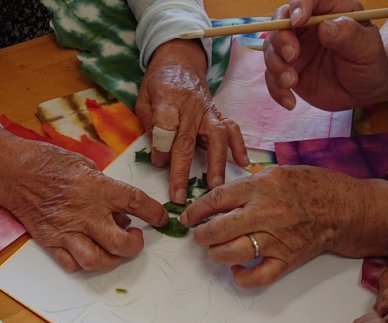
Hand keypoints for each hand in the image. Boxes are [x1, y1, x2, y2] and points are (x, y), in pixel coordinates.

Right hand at [0, 124, 167, 271]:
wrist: (14, 172)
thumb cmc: (50, 163)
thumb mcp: (86, 166)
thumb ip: (107, 190)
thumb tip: (122, 216)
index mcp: (96, 188)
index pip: (136, 203)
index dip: (155, 213)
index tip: (161, 218)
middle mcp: (84, 212)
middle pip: (120, 243)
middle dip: (134, 246)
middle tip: (135, 238)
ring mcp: (66, 230)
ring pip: (97, 260)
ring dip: (112, 260)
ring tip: (114, 250)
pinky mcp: (50, 242)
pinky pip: (72, 264)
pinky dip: (84, 263)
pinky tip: (88, 251)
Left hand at [136, 39, 247, 203]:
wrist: (180, 61)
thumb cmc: (159, 82)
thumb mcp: (144, 97)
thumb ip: (150, 122)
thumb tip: (159, 153)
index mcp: (168, 97)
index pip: (165, 125)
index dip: (161, 146)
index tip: (158, 163)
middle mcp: (191, 105)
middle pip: (187, 140)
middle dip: (182, 170)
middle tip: (179, 196)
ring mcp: (208, 110)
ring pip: (215, 137)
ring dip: (216, 163)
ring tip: (215, 187)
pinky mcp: (219, 114)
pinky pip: (232, 129)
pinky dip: (239, 146)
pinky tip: (243, 163)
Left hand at [179, 165, 384, 286]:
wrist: (346, 209)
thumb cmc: (312, 187)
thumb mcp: (278, 172)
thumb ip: (249, 184)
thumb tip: (218, 199)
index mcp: (262, 187)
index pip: (217, 198)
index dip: (196, 210)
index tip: (188, 217)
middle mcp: (266, 213)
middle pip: (218, 229)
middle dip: (201, 235)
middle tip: (199, 236)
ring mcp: (276, 239)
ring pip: (231, 253)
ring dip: (215, 254)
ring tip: (215, 250)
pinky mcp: (286, 260)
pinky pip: (256, 277)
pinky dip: (241, 277)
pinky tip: (236, 270)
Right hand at [263, 0, 387, 110]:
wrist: (364, 90)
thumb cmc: (370, 63)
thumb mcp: (368, 49)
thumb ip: (349, 35)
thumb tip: (325, 27)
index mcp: (329, 11)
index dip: (300, 5)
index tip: (299, 21)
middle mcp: (307, 27)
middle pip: (281, 22)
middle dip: (281, 39)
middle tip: (292, 56)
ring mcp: (295, 48)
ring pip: (271, 49)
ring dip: (276, 65)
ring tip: (291, 83)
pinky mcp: (288, 70)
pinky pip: (272, 77)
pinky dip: (276, 90)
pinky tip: (290, 102)